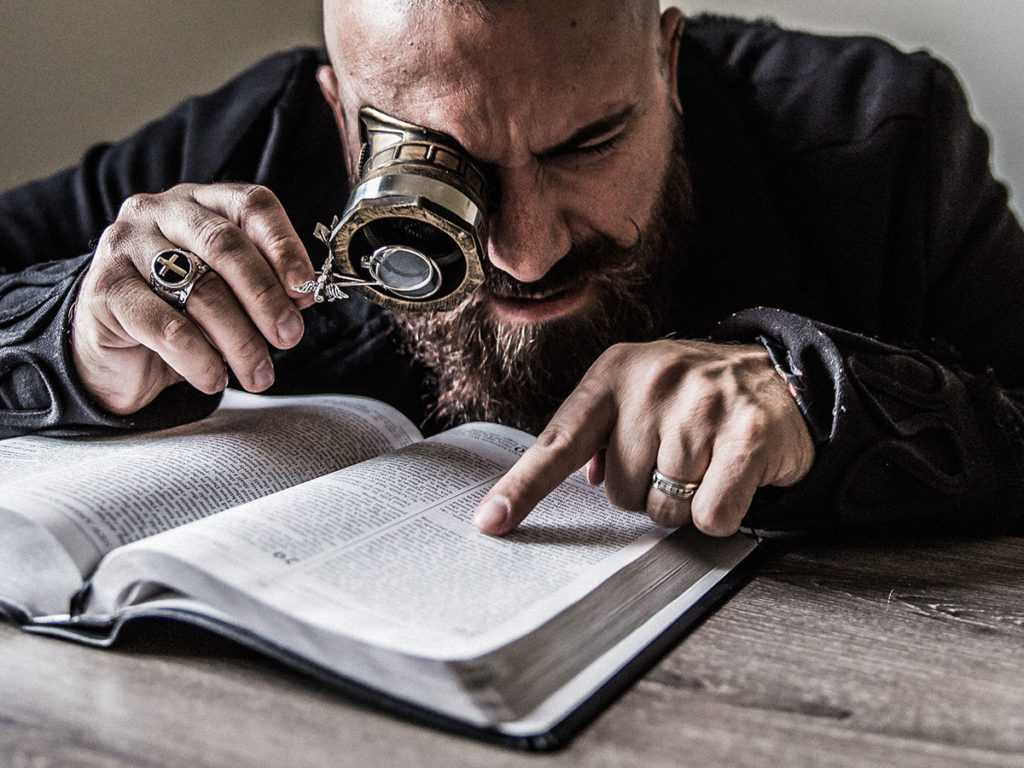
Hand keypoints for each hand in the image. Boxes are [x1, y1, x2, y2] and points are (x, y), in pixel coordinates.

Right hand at [71, 183, 314, 413]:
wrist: (117, 356)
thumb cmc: (182, 315)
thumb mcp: (229, 295)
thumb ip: (263, 286)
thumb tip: (302, 299)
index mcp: (200, 202)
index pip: (251, 205)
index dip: (284, 246)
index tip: (305, 289)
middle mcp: (159, 212)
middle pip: (225, 245)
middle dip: (265, 297)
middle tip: (289, 337)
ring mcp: (125, 247)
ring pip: (199, 289)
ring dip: (239, 340)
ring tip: (258, 373)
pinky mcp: (104, 291)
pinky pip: (166, 328)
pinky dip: (200, 359)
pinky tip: (215, 379)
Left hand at [473, 339, 815, 536]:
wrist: (778, 376)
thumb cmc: (694, 397)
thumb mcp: (638, 393)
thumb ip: (599, 432)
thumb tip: (581, 478)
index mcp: (615, 373)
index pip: (558, 441)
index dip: (522, 487)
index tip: (490, 522)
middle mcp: (655, 383)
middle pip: (618, 493)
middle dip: (645, 490)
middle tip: (676, 456)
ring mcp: (703, 406)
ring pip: (663, 510)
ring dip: (683, 502)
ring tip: (706, 461)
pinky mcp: (748, 434)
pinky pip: (710, 517)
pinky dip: (721, 512)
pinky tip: (732, 476)